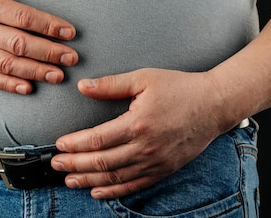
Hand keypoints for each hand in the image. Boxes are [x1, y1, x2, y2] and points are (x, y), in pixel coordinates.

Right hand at [0, 0, 78, 93]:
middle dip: (48, 52)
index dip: (47, 25)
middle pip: (18, 43)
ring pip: (6, 64)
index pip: (22, 16)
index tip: (70, 32)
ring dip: (34, 71)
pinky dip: (8, 85)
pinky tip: (28, 88)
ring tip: (59, 75)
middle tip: (72, 58)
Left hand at [51, 68, 224, 198]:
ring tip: (69, 180)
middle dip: (74, 165)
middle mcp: (145, 147)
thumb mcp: (144, 79)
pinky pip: (134, 186)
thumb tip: (83, 87)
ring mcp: (155, 162)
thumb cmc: (180, 88)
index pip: (97, 140)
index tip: (59, 144)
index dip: (74, 145)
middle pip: (101, 162)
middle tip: (56, 164)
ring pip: (115, 177)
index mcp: (138, 123)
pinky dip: (113, 191)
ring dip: (88, 180)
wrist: (215, 105)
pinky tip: (97, 191)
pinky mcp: (163, 170)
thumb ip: (111, 85)